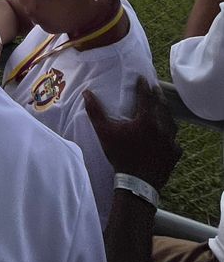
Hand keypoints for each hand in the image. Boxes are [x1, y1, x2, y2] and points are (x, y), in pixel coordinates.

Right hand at [83, 76, 181, 193]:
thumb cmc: (120, 156)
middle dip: (157, 95)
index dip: (143, 86)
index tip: (142, 78)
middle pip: (161, 106)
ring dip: (166, 113)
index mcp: (145, 120)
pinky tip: (167, 135)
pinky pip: (175, 140)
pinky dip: (170, 135)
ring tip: (162, 108)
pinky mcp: (175, 153)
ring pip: (171, 121)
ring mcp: (171, 141)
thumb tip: (86, 93)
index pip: (146, 96)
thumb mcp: (105, 133)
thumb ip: (95, 112)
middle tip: (154, 88)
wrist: (137, 183)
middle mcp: (161, 127)